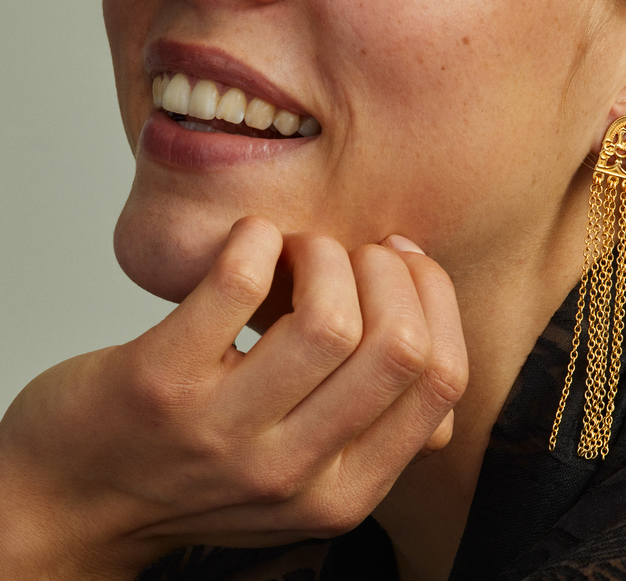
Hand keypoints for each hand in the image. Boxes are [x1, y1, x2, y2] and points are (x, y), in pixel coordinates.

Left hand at [0, 218, 466, 579]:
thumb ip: (371, 434)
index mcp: (344, 490)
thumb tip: (439, 363)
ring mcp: (224, 432)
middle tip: (355, 253)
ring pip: (328, 318)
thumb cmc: (193, 470)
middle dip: (391, 272)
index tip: (404, 264)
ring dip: (326, 255)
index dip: (435, 301)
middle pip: (398, 347)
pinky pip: (239, 282)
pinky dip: (257, 238)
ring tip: (300, 249)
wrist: (69, 502)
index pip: (441, 383)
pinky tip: (250, 240)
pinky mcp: (161, 383)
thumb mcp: (301, 479)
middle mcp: (293, 471)